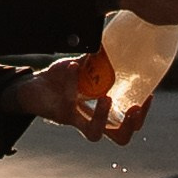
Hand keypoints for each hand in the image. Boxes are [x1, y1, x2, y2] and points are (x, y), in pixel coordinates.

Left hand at [3, 50, 150, 144]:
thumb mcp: (82, 68)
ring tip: (106, 97)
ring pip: (93, 133)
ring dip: (102, 116)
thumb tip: (111, 39)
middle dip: (130, 125)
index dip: (140, 117)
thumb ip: (96, 60)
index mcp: (100, 112)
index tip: (147, 96)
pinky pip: (68, 101)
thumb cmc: (59, 79)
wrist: (30, 86)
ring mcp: (74, 119)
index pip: (126, 125)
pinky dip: (72, 81)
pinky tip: (74, 65)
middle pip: (118, 138)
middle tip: (134, 108)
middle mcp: (89, 120)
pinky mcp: (58, 113)